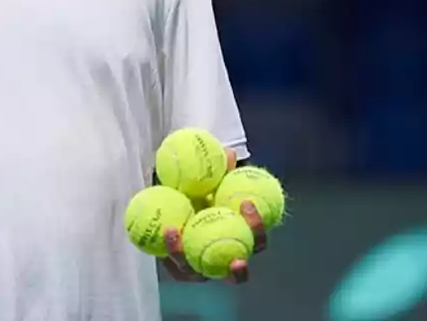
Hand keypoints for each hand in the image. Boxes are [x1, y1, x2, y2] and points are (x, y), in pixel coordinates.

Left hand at [160, 146, 267, 284]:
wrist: (175, 207)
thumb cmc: (200, 196)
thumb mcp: (209, 183)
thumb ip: (220, 173)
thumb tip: (228, 152)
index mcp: (240, 240)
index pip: (257, 239)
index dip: (257, 226)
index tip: (246, 203)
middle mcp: (224, 261)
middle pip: (237, 274)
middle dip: (239, 271)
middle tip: (237, 259)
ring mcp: (201, 271)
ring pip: (198, 273)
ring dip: (190, 259)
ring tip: (182, 238)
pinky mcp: (178, 271)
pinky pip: (175, 264)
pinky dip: (171, 249)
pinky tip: (169, 230)